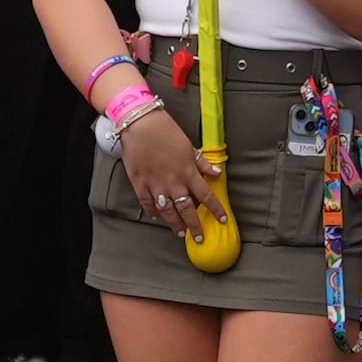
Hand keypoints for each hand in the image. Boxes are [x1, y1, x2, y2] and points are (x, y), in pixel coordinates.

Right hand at [115, 104, 215, 238]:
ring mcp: (156, 185)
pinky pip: (147, 203)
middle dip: (194, 225)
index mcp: (188, 172)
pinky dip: (151, 211)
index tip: (222, 219)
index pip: (206, 195)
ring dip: (174, 223)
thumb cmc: (165, 130)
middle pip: (187, 209)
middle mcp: (174, 182)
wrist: (140, 124)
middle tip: (199, 237)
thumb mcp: (188, 145)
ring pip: (167, 211)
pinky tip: (155, 216)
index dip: (216, 209)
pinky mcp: (140, 183)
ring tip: (179, 232)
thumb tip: (217, 172)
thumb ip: (202, 162)